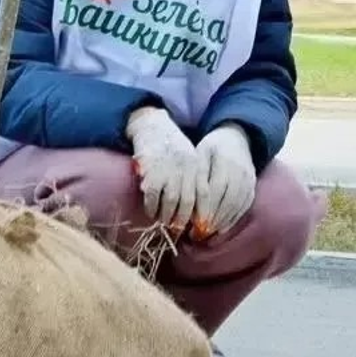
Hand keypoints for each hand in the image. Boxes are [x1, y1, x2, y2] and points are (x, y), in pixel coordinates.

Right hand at [125, 107, 197, 229]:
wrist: (152, 126)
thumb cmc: (171, 146)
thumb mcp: (189, 158)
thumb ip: (193, 179)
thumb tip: (195, 208)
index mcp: (197, 166)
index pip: (204, 194)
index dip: (203, 213)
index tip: (200, 226)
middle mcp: (186, 169)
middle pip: (188, 203)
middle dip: (183, 220)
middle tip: (179, 230)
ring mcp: (169, 172)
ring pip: (171, 204)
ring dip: (167, 217)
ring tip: (165, 223)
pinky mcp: (151, 174)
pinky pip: (153, 199)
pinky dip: (152, 209)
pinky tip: (151, 213)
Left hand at [192, 124, 256, 236]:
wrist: (236, 139)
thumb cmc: (211, 149)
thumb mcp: (199, 155)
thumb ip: (196, 176)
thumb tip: (191, 202)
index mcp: (223, 159)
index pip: (215, 188)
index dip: (205, 208)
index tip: (193, 223)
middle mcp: (240, 170)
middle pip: (228, 200)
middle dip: (213, 219)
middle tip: (198, 234)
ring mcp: (249, 178)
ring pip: (237, 205)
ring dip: (222, 222)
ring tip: (207, 234)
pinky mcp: (253, 186)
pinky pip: (244, 206)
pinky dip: (233, 219)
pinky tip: (221, 229)